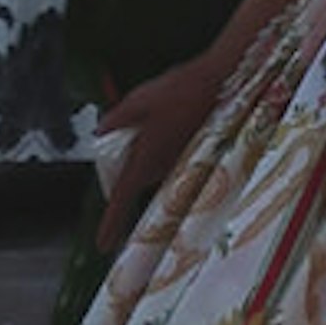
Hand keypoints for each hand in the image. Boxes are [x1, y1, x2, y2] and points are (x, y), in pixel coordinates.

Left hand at [98, 48, 226, 234]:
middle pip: (136, 179)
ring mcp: (181, 161)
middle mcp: (163, 166)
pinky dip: (166, 145)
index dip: (111, 224)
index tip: (103, 244)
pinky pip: (172, 158)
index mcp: (145, 158)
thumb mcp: (139, 98)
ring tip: (159, 117)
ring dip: (149, 153)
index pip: (122, 199)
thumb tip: (102, 129)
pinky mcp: (194, 153)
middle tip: (131, 134)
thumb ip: (118, 117)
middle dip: (129, 167)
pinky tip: (174, 116)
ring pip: (154, 168)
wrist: (223, 80)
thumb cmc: (183, 89)